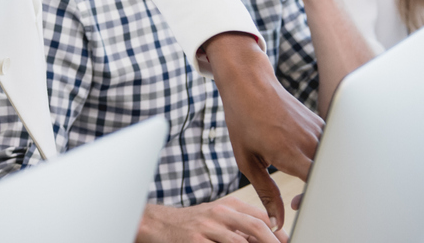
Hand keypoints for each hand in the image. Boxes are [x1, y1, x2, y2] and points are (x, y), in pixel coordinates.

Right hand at [137, 197, 287, 242]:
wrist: (157, 224)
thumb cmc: (193, 223)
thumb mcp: (217, 216)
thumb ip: (242, 225)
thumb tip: (273, 237)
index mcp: (227, 206)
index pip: (261, 216)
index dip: (279, 233)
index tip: (287, 242)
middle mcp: (218, 213)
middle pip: (255, 225)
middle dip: (273, 242)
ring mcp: (206, 228)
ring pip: (240, 242)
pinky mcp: (195, 241)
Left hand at [203, 32, 321, 230]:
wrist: (249, 84)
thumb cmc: (243, 119)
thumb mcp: (246, 159)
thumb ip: (265, 192)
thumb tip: (276, 221)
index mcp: (290, 152)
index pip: (319, 186)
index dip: (314, 201)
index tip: (298, 204)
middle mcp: (310, 142)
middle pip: (330, 177)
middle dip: (318, 193)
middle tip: (296, 197)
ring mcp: (319, 131)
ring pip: (332, 163)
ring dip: (320, 176)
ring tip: (294, 172)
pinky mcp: (321, 124)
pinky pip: (330, 149)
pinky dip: (322, 160)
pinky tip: (301, 158)